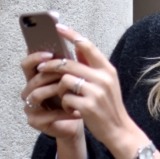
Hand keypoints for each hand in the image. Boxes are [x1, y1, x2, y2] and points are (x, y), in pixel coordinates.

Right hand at [20, 48, 86, 158]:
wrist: (79, 120)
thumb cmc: (74, 97)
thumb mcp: (74, 78)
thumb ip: (73, 62)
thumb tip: (78, 41)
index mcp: (36, 77)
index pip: (27, 63)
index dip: (36, 57)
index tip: (50, 53)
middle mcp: (29, 91)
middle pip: (33, 78)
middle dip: (50, 74)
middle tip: (65, 72)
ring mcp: (30, 107)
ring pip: (37, 94)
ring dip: (54, 91)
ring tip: (71, 91)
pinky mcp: (35, 121)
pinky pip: (46, 115)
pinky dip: (62, 112)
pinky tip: (76, 111)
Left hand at [29, 25, 159, 158]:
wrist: (118, 130)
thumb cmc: (109, 106)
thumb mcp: (107, 83)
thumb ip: (93, 67)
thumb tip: (76, 47)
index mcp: (107, 69)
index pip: (87, 45)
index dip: (71, 35)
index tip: (57, 27)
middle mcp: (103, 78)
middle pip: (68, 63)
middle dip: (51, 65)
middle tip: (41, 67)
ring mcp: (95, 92)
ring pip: (65, 80)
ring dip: (60, 88)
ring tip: (66, 97)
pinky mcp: (87, 106)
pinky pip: (66, 98)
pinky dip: (65, 103)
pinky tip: (71, 109)